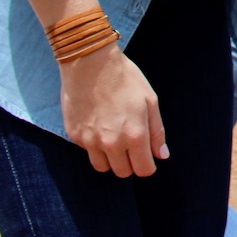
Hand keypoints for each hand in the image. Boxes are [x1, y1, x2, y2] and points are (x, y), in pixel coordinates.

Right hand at [59, 44, 167, 177]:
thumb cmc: (125, 79)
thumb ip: (156, 132)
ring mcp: (90, 141)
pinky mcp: (75, 136)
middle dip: (131, 163)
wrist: (90, 64)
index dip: (148, 165)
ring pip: (102, 167)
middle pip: (123, 172)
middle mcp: (111, 143)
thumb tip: (161, 155)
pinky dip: (95, 146)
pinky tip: (100, 126)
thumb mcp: (150, 101)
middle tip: (132, 146)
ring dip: (111, 159)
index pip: (143, 170)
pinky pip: (87, 151)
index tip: (148, 158)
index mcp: (134, 135)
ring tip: (115, 139)